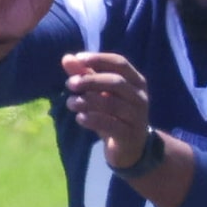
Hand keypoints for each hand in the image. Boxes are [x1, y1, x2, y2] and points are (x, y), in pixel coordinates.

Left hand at [62, 51, 154, 168]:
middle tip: (69, 84)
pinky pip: (111, 125)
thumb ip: (85, 75)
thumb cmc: (114, 114)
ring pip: (112, 104)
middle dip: (91, 80)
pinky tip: (79, 118)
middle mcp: (140, 96)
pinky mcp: (129, 135)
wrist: (130, 148)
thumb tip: (67, 58)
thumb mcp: (99, 94)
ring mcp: (137, 116)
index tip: (79, 58)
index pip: (120, 63)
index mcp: (135, 81)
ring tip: (70, 102)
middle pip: (117, 82)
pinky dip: (93, 119)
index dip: (100, 59)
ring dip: (87, 101)